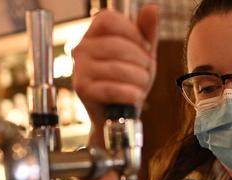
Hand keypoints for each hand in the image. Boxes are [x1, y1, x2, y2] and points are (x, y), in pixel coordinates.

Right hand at [72, 5, 159, 123]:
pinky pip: (113, 88)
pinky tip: (134, 97)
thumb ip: (146, 33)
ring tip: (140, 87)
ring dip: (139, 80)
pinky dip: (130, 94)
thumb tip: (152, 9)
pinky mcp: (83, 90)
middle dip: (141, 61)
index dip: (132, 32)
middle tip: (145, 73)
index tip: (144, 48)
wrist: (115, 116)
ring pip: (119, 68)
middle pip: (117, 45)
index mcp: (92, 35)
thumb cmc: (127, 82)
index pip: (108, 19)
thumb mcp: (141, 56)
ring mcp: (79, 69)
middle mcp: (81, 49)